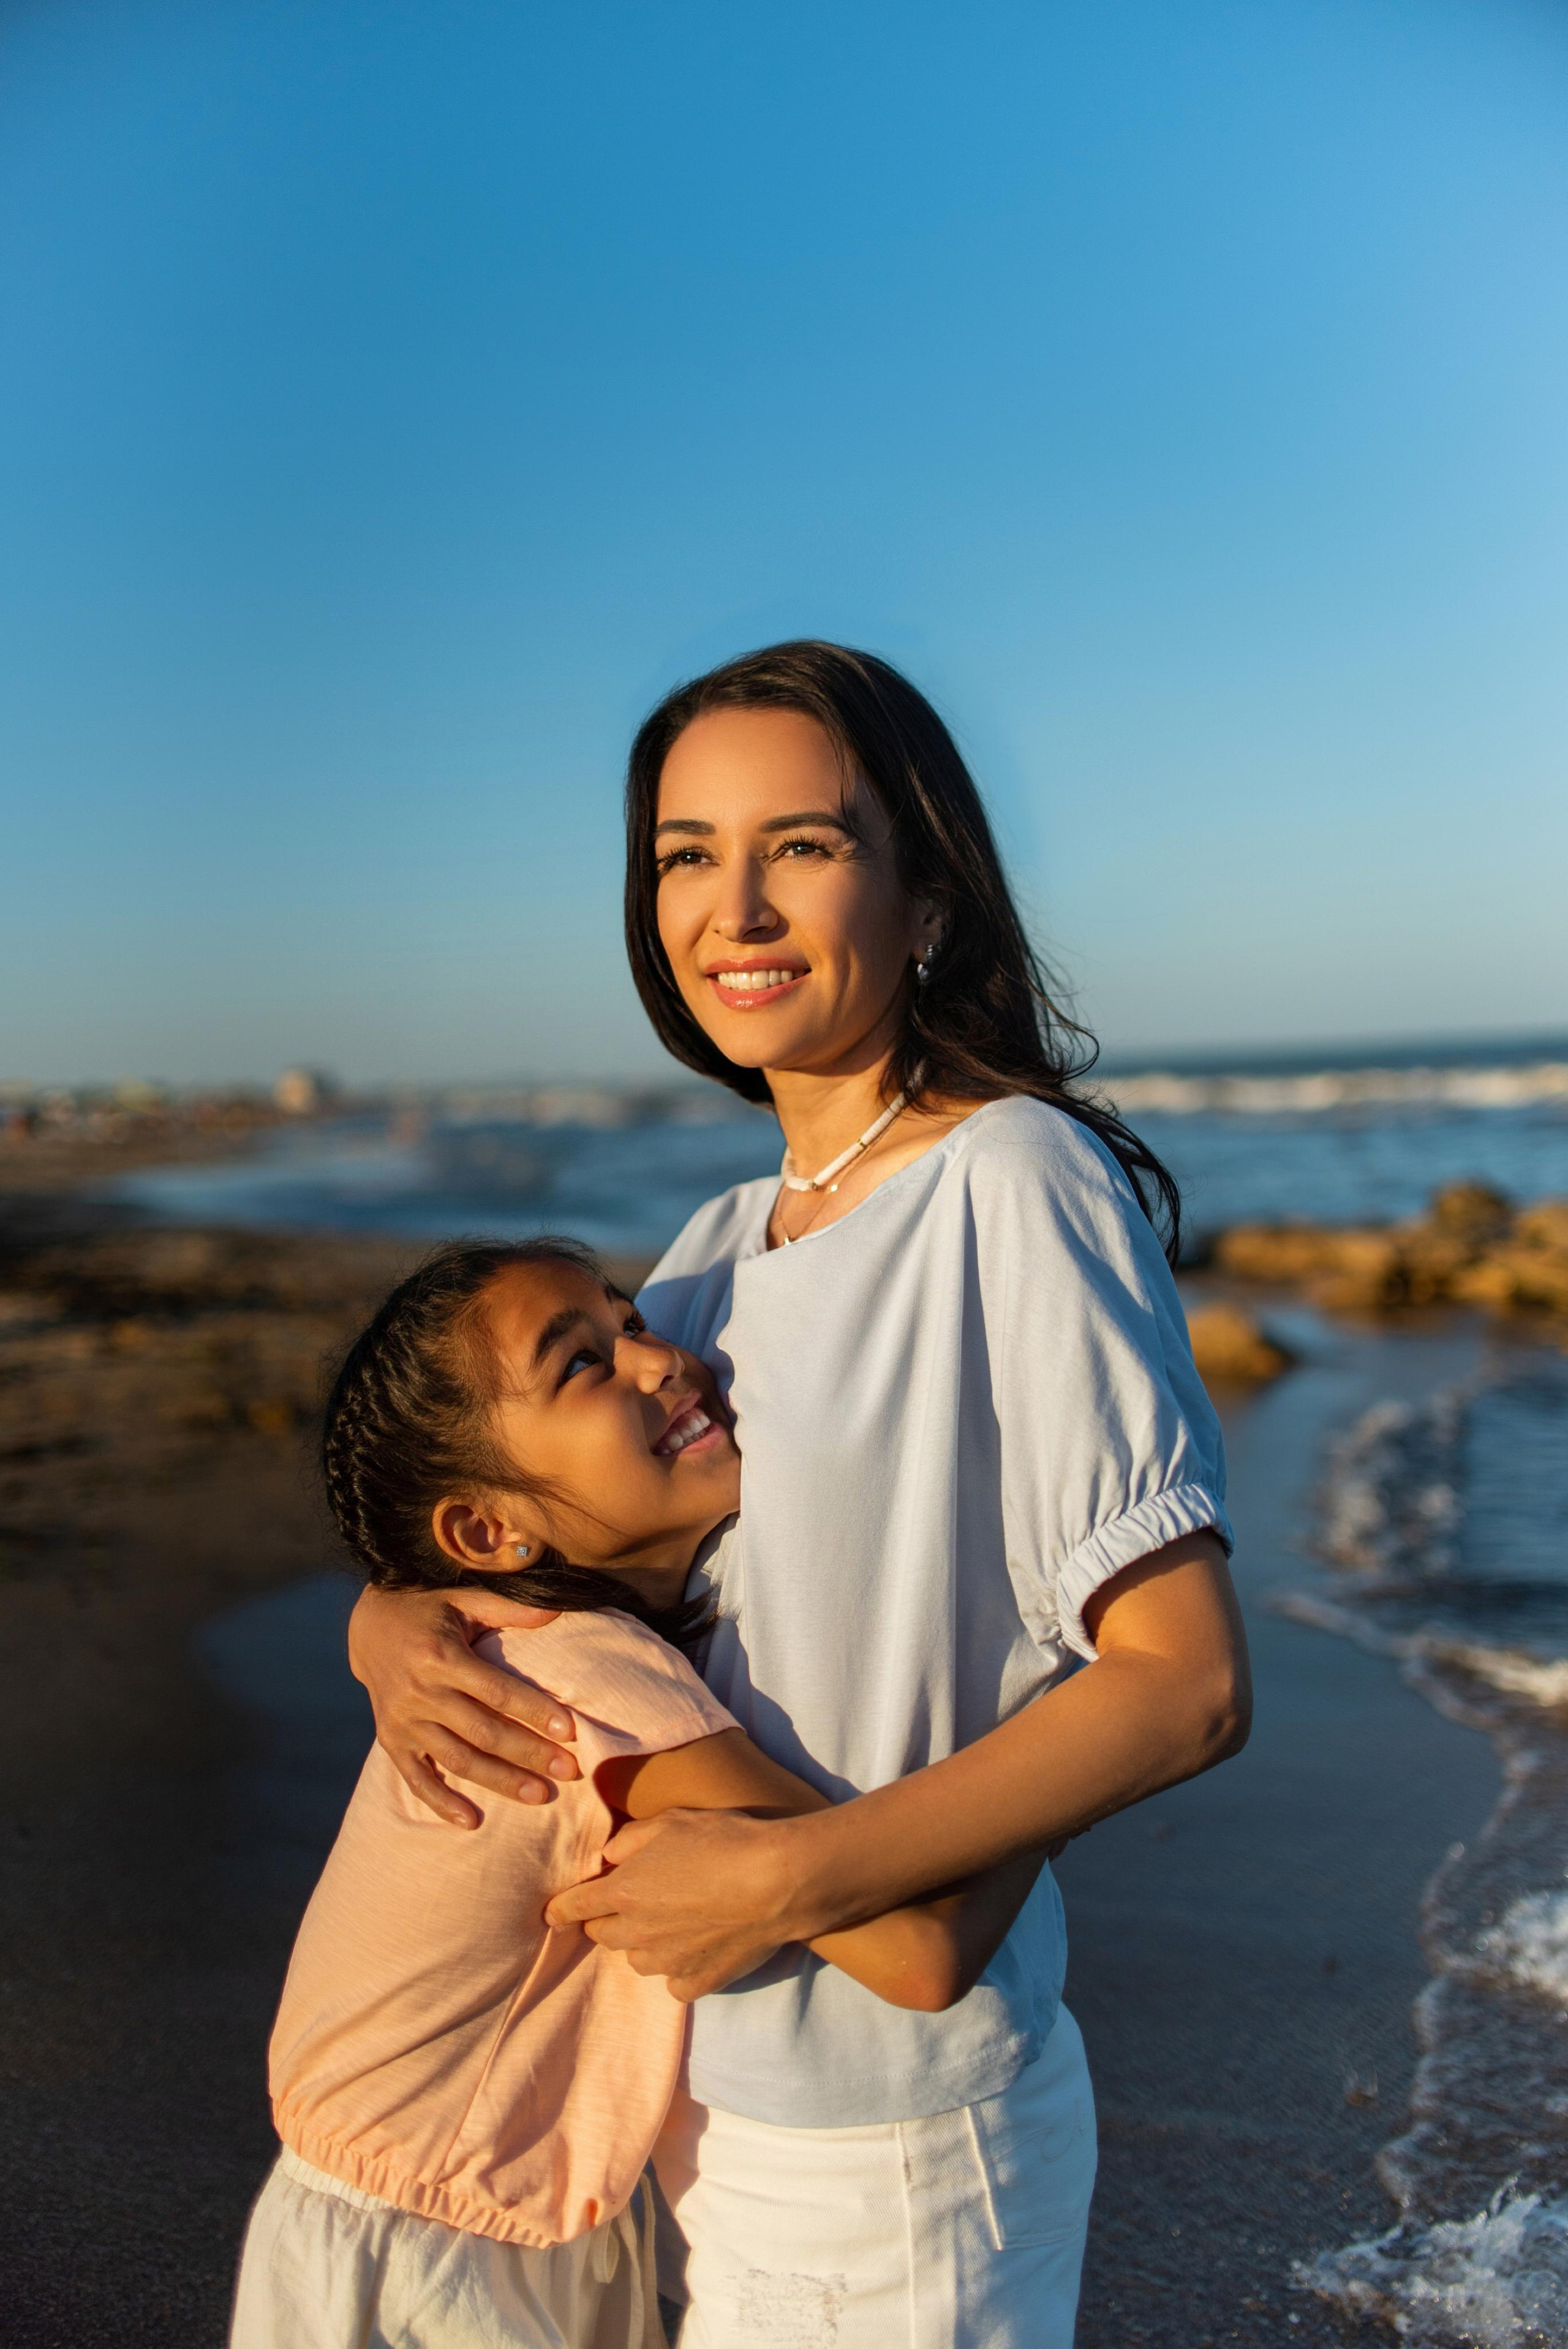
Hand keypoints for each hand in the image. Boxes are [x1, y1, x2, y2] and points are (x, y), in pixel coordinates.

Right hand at [347, 1583, 577, 1827]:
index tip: (570, 1731)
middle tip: (571, 1771)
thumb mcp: (463, 1599)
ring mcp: (403, 1721)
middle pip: (483, 1732)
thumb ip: (509, 1608)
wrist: (369, 1625)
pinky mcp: (391, 1740)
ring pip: (457, 1759)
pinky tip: (472, 1821)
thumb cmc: (428, 1608)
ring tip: (540, 1796)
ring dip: (500, 1781)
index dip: (534, 1711)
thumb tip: (559, 1610)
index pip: (497, 1691)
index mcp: (440, 1656)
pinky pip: (416, 1778)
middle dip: (530, 1754)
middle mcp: (420, 1692)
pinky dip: (442, 1803)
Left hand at [545, 1810, 799, 1998]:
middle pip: (603, 1935)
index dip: (560, 1909)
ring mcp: (666, 1963)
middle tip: (633, 1901)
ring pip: (638, 1959)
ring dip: (645, 1943)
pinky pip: (674, 1981)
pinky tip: (699, 1945)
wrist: (777, 1881)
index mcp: (622, 1892)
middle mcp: (636, 1933)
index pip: (571, 1908)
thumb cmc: (722, 1840)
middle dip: (609, 1919)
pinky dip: (680, 1967)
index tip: (553, 1913)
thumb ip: (629, 1839)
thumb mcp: (670, 1821)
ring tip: (672, 1921)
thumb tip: (609, 1857)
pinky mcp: (696, 1983)